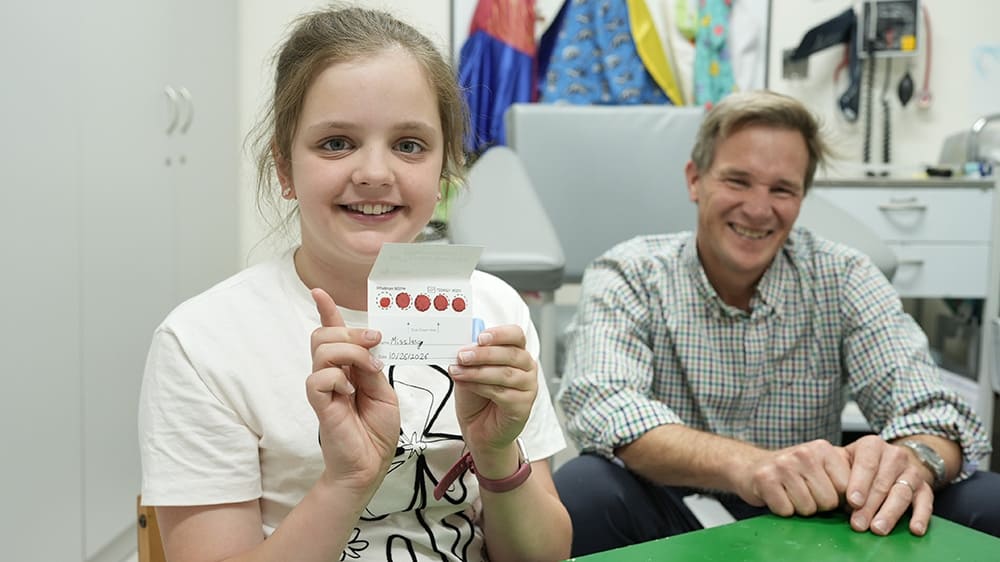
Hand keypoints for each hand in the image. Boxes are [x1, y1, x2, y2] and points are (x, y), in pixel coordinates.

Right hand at [308, 288, 399, 490]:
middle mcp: (331, 374)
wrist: (370, 464)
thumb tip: (366, 345)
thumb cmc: (376, 430)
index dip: (326, 311)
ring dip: (351, 352)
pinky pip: (319, 377)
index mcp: (347, 368)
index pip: (332, 334)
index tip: (319, 292)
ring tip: (369, 371)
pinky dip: (340, 378)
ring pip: (322, 349)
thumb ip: (371, 368)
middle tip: (375, 342)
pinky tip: (351, 392)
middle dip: (352, 331)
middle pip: (324, 335)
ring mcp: (323, 388)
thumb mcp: (384, 392)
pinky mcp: (319, 403)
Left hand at [448, 325, 537, 475]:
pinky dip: (481, 387)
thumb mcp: (470, 371)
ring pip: (505, 373)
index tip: (480, 337)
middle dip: (483, 354)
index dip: (499, 334)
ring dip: (478, 371)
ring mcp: (528, 387)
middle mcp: (527, 368)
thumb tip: (464, 346)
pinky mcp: (523, 405)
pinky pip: (502, 392)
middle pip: (511, 353)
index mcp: (517, 353)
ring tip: (458, 372)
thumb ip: (471, 358)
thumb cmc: (478, 399)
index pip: (515, 335)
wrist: (480, 429)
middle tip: (462, 356)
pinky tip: (468, 385)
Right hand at [740, 439, 851, 516]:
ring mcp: (783, 465)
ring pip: (808, 508)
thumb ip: (848, 478)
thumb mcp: (822, 466)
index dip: (838, 498)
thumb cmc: (793, 471)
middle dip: (819, 505)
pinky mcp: (765, 479)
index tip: (826, 491)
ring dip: (800, 508)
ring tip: (791, 493)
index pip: (848, 489)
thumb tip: (866, 505)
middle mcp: (804, 452)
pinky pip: (786, 511)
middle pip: (829, 501)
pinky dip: (783, 510)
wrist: (752, 467)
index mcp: (823, 448)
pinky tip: (778, 496)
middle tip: (805, 492)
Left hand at [844, 435, 933, 535]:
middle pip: (882, 483)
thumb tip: (827, 490)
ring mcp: (912, 471)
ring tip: (878, 529)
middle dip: (869, 506)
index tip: (853, 502)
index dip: (859, 483)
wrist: (893, 459)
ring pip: (901, 493)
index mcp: (872, 445)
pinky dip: (921, 516)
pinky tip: (915, 529)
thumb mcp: (846, 459)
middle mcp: (895, 456)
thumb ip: (836, 470)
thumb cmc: (861, 464)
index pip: (866, 464)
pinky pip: (925, 502)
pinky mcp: (926, 488)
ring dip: (889, 513)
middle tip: (858, 524)